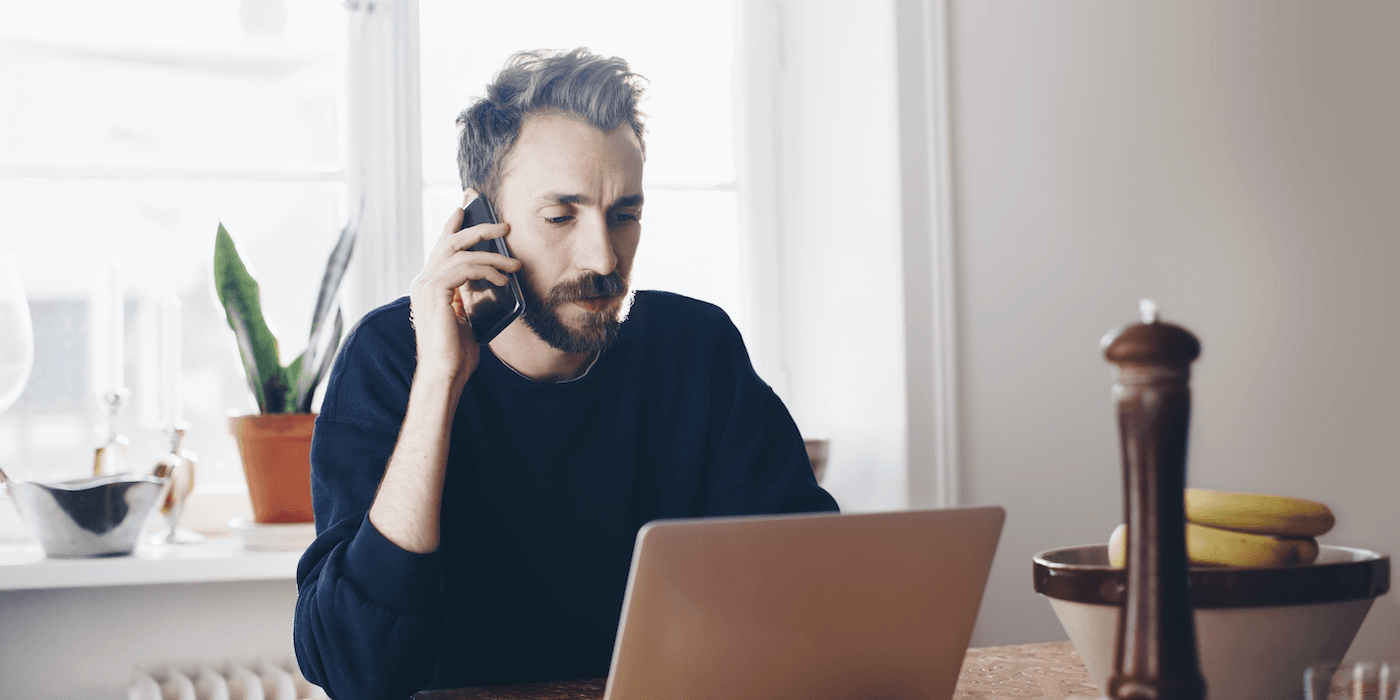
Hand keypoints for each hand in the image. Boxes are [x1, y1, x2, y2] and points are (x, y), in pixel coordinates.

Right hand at [407, 192, 521, 391]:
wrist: (444, 374)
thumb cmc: (456, 354)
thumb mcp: (466, 318)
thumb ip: (469, 297)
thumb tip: (489, 281)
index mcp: (428, 286)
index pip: (442, 247)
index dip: (453, 225)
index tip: (465, 206)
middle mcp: (422, 281)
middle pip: (450, 241)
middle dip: (477, 227)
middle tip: (503, 225)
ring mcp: (425, 285)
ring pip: (461, 252)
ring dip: (493, 255)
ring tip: (515, 264)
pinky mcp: (434, 292)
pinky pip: (464, 268)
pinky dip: (487, 270)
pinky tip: (502, 279)